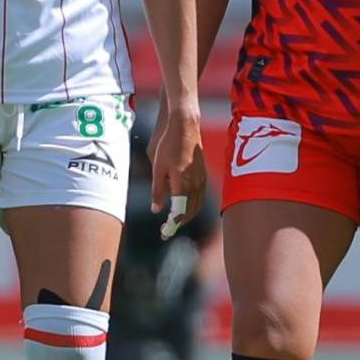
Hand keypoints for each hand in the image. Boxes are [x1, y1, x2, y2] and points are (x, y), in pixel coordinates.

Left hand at [148, 103, 206, 231]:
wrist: (186, 126)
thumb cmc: (169, 145)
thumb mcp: (158, 167)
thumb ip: (158, 190)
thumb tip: (156, 209)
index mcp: (182, 185)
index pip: (179, 214)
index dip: (172, 226)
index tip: (164, 233)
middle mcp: (195, 185)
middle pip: (190, 213)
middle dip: (179, 223)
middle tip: (166, 229)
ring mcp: (201, 180)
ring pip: (197, 206)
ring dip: (187, 216)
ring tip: (174, 220)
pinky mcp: (203, 175)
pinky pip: (200, 197)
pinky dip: (192, 205)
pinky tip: (184, 204)